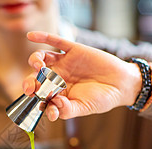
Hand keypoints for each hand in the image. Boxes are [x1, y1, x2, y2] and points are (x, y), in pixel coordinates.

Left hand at [23, 31, 142, 120]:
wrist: (122, 84)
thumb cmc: (102, 99)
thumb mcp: (84, 108)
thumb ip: (68, 110)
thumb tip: (54, 105)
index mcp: (57, 94)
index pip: (40, 97)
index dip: (37, 101)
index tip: (44, 105)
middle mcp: (57, 78)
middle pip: (36, 78)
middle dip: (30, 82)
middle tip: (31, 86)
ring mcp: (64, 63)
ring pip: (42, 59)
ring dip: (35, 61)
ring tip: (38, 66)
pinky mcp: (73, 50)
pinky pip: (55, 41)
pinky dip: (43, 37)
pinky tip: (31, 36)